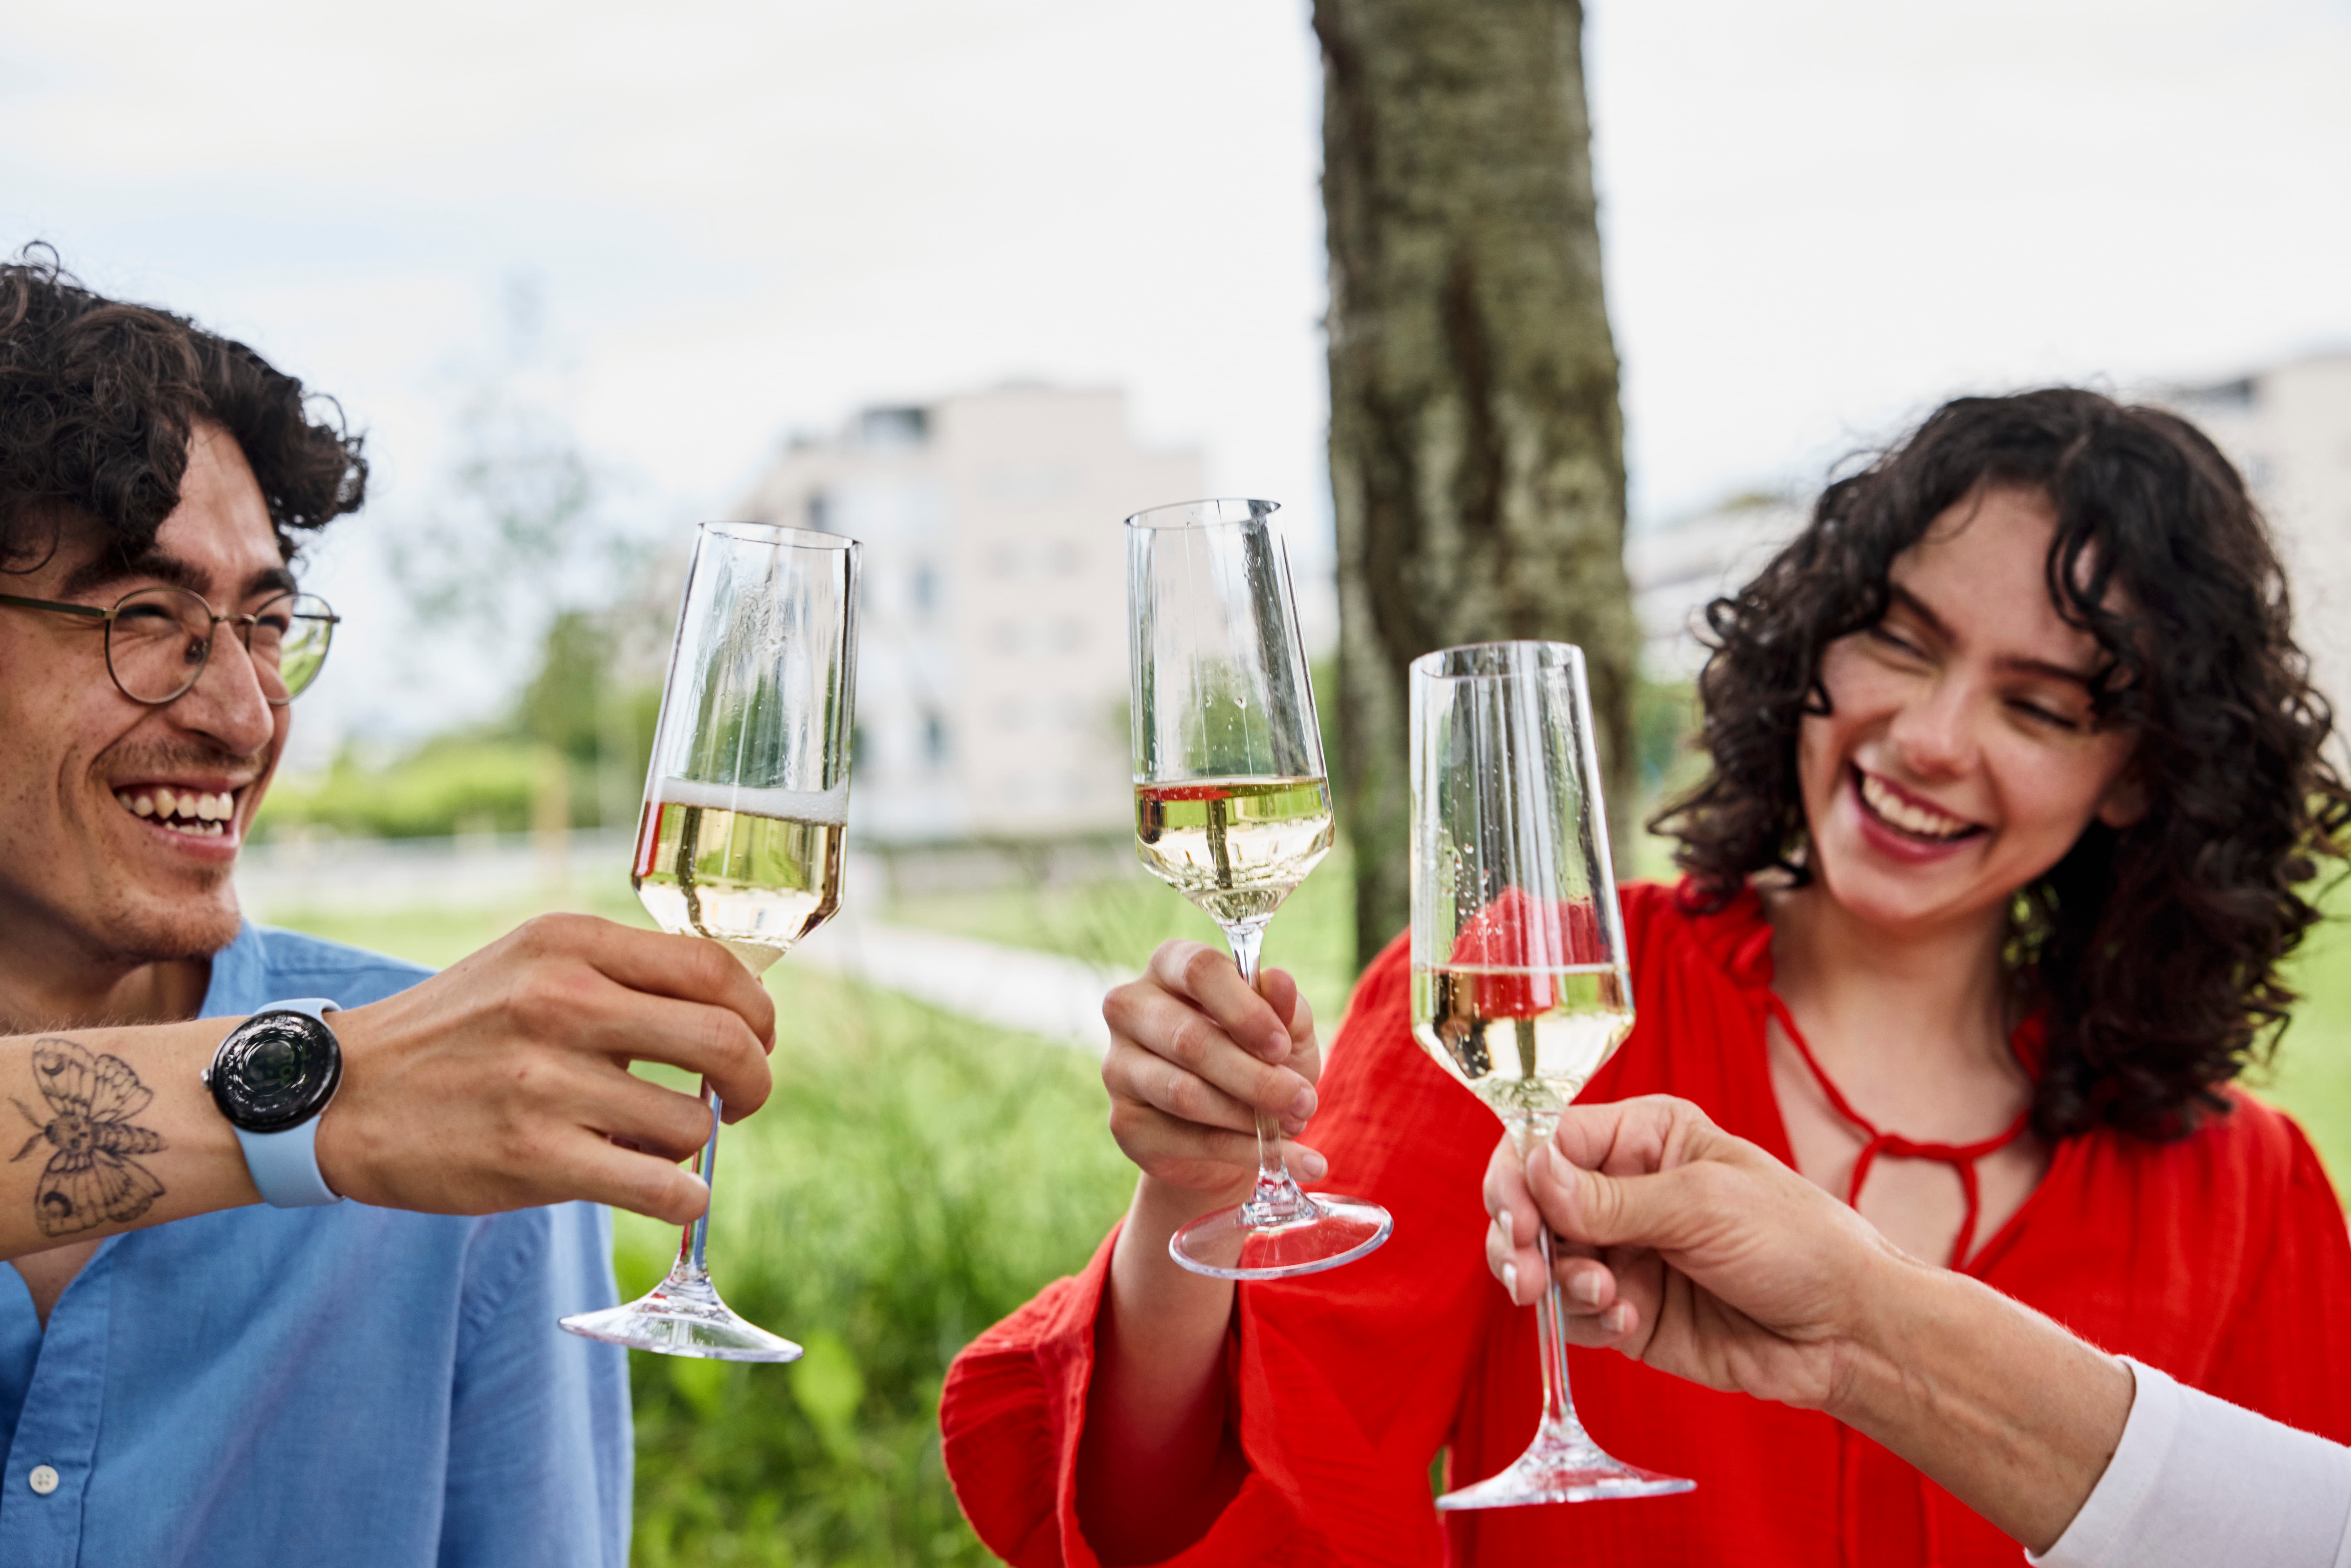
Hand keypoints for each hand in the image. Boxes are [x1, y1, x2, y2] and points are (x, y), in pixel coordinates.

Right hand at [316, 914, 776, 1225]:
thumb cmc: (455, 1030)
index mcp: (571, 944)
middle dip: (754, 1080)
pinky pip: (662, 1186)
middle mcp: (564, 1001)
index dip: (758, 1012)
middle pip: (725, 1040)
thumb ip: (623, 975)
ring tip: (656, 1143)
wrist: (337, 1092)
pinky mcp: (534, 1158)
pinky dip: (684, 1198)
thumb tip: (728, 1013)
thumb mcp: (533, 962)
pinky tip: (669, 1193)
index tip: (756, 1040)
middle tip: (742, 1101)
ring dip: (693, 1143)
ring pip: (691, 1123)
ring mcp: (547, 1082)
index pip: (716, 969)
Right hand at [1099, 939, 1324, 1214]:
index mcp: (1169, 966)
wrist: (1230, 1130)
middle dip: (1255, 1076)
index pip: (1198, 971)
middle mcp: (1130, 1009)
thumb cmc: (1256, 1058)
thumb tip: (1279, 980)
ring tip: (1296, 1124)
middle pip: (1188, 1039)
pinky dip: (1247, 1153)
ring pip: (1185, 1094)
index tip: (1281, 1045)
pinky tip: (1293, 1162)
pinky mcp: (1124, 1123)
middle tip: (1303, 1100)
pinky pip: (1189, 1141)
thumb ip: (1284, 1007)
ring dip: (1250, 1116)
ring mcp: (1118, 1067)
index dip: (1244, 1009)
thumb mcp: (1284, 1031)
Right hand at [1482, 1095, 1912, 1410]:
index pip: (1548, 1141)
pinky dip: (1587, 1320)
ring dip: (1559, 1283)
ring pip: (1543, 1262)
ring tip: (1607, 1297)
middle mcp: (1623, 1191)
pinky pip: (1572, 1314)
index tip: (1517, 1216)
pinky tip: (1629, 1321)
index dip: (1518, 1176)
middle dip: (1521, 1238)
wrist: (1846, 1332)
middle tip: (1528, 1274)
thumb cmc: (1796, 1242)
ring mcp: (1623, 1253)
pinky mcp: (1627, 1310)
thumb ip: (1610, 1198)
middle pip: (1531, 1204)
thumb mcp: (1703, 1205)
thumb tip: (1532, 1170)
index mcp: (1643, 1139)